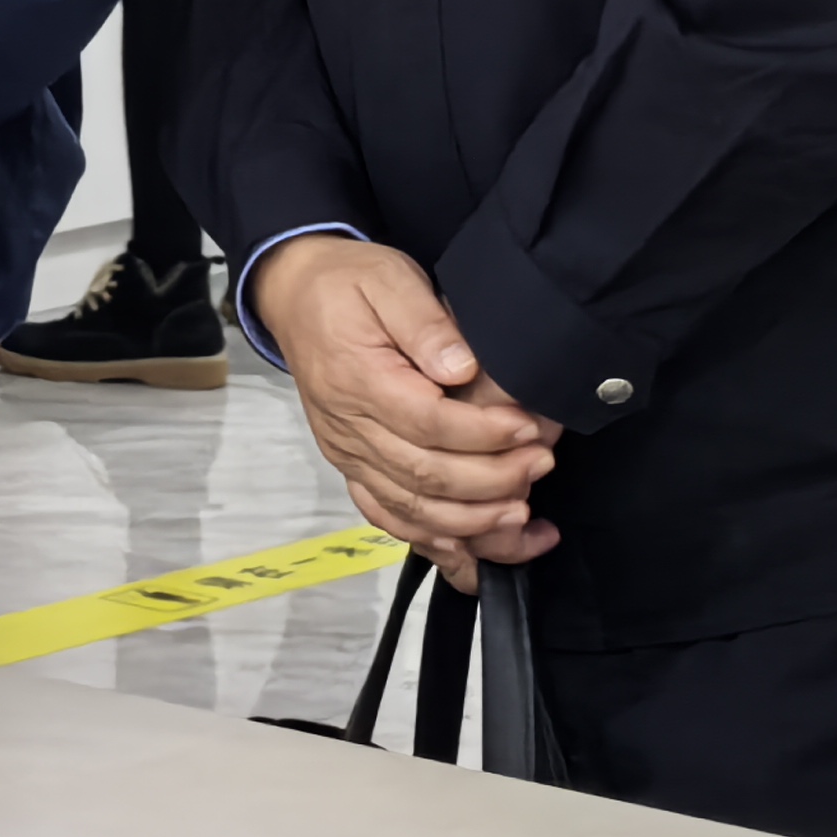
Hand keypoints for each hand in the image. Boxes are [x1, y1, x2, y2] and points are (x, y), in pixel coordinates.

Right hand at [252, 235, 563, 583]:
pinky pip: (388, 517)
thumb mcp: (389, 278)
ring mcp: (346, 452)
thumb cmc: (348, 282)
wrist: (295, 293)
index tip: (527, 428)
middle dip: (492, 479)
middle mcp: (346, 426)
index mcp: (356, 378)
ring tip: (523, 514)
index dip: (483, 434)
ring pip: (409, 509)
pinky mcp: (351, 466)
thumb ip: (424, 321)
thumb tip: (462, 368)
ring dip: (470, 522)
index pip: (426, 422)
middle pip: (423, 475)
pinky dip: (431, 543)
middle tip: (541, 464)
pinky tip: (472, 557)